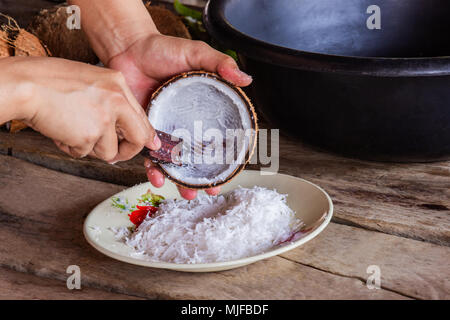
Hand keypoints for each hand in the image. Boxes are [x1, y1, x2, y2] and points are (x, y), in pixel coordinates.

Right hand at [7, 57, 159, 161]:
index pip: (141, 116)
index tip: (148, 145)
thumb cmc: (50, 81)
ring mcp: (104, 118)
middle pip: (137, 138)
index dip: (144, 135)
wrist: (25, 84)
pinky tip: (60, 130)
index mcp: (118, 83)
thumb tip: (125, 128)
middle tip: (116, 155)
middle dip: (127, 152)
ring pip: (108, 152)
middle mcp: (116, 100)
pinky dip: (71, 147)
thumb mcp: (91, 81)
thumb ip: (111, 100)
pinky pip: (84, 153)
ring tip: (71, 130)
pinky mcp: (89, 135)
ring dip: (89, 148)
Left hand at [108, 34, 251, 198]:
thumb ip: (220, 64)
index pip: (217, 136)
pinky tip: (158, 177)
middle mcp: (184, 123)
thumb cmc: (163, 50)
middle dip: (203, 176)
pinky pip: (149, 154)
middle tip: (210, 191)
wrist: (128, 49)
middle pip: (197, 155)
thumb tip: (246, 80)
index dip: (225, 155)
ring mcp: (164, 129)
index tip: (231, 171)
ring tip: (187, 194)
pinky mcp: (143, 131)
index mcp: (200, 109)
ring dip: (180, 180)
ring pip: (175, 161)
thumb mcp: (196, 53)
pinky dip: (153, 168)